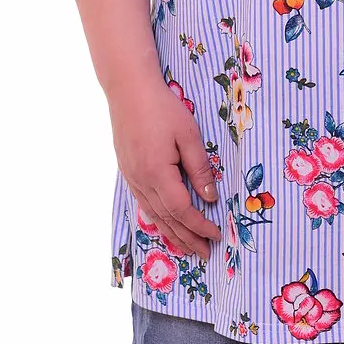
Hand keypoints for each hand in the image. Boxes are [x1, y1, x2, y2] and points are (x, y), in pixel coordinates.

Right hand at [108, 77, 222, 261]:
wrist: (128, 90)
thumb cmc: (162, 108)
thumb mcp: (188, 135)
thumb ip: (200, 168)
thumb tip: (210, 198)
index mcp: (158, 174)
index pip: (182, 211)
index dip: (200, 226)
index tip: (215, 235)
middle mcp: (141, 181)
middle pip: (167, 219)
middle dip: (187, 238)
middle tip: (205, 253)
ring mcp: (131, 178)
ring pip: (153, 214)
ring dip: (171, 233)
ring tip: (187, 247)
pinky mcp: (127, 171)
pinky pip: (144, 203)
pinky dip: (158, 218)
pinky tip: (165, 222)